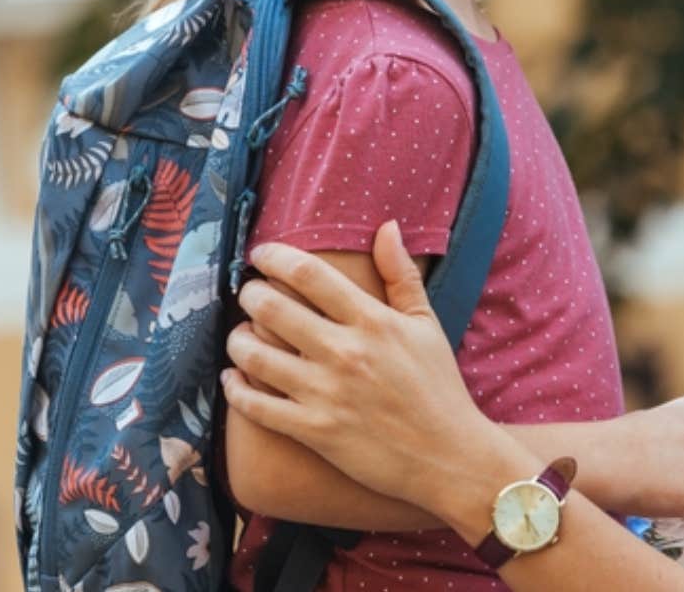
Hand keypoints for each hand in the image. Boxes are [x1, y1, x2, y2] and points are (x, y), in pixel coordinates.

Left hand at [222, 220, 517, 521]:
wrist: (449, 456)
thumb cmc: (439, 387)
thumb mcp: (427, 324)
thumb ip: (401, 275)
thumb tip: (387, 227)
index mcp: (373, 321)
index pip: (310, 274)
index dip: (275, 258)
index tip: (261, 255)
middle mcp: (345, 352)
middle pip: (273, 308)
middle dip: (250, 295)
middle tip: (249, 294)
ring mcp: (326, 393)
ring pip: (255, 355)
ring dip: (238, 339)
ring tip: (241, 335)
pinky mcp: (314, 431)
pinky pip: (256, 406)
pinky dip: (236, 389)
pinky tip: (234, 379)